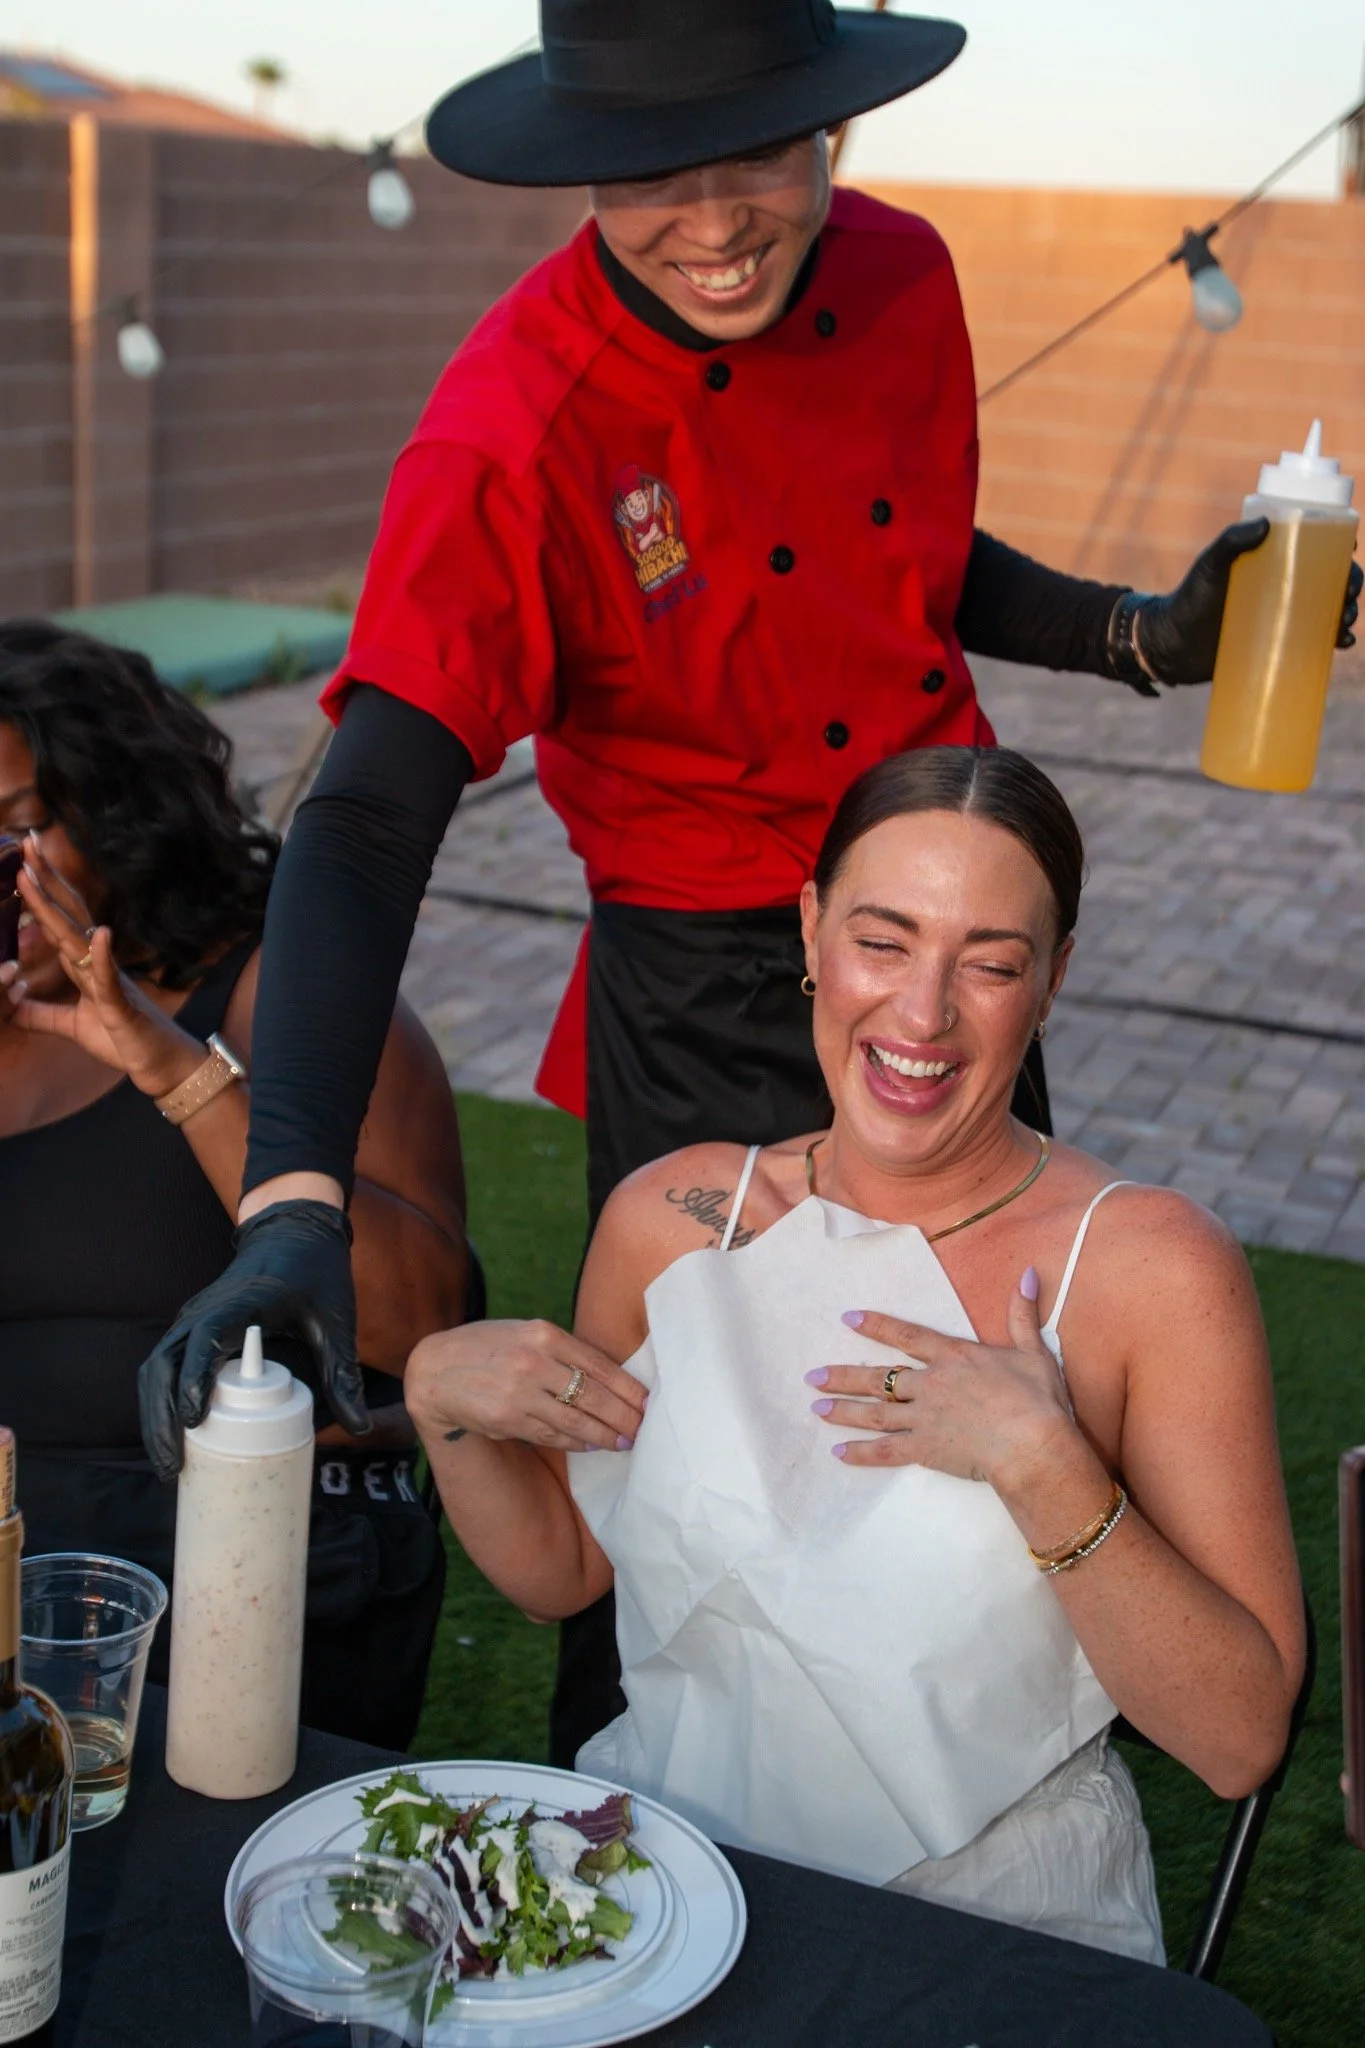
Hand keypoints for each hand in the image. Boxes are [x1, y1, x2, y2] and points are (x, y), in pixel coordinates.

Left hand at [8, 834, 206, 1095]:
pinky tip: (99, 934)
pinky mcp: (121, 1006)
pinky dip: (102, 956)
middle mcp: (98, 965)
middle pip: (68, 914)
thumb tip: (8, 1004)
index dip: (41, 891)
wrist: (164, 1065)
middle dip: (46, 879)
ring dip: (55, 907)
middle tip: (27, 841)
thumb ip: (40, 1014)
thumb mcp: (72, 1027)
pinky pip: (109, 978)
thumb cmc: (125, 1041)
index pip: (59, 921)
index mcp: (86, 966)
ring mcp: (111, 981)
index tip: (24, 860)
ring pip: (77, 937)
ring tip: (35, 875)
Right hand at [139, 1199, 366, 1477]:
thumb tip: (361, 1427)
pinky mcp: (193, 1330)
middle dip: (160, 1418)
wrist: (294, 1230)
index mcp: (238, 1304)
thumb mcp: (334, 1318)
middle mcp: (203, 1312)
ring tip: (169, 1463)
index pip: (204, 1341)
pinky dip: (161, 1402)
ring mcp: (193, 1320)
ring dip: (155, 1415)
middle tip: (173, 1466)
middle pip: (162, 1366)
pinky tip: (175, 1438)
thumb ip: (343, 1371)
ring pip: (156, 1370)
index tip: (193, 1420)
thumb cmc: (315, 1271)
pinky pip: (165, 1367)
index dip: (194, 1379)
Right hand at [406, 1319, 646, 1453]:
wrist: (436, 1369)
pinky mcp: (506, 1419)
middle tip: (644, 1429)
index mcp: (544, 1334)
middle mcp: (534, 1362)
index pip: (599, 1365)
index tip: (648, 1402)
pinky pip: (552, 1435)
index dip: (628, 1388)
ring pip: (576, 1421)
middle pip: (593, 1396)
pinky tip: (593, 1444)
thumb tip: (612, 1379)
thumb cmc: (489, 1348)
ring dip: (606, 1435)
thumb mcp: (525, 1335)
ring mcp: (519, 1392)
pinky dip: (576, 1442)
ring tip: (625, 1442)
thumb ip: (563, 1351)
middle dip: (624, 1416)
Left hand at [806, 1268, 1073, 1482]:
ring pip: (874, 1412)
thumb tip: (1025, 1273)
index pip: (907, 1336)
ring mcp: (924, 1418)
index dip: (876, 1326)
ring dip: (843, 1410)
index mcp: (953, 1357)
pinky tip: (839, 1452)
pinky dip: (862, 1453)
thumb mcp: (1032, 1350)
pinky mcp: (925, 1450)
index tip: (848, 1319)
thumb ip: (1022, 1314)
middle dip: (842, 1376)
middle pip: (878, 1378)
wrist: (1032, 1444)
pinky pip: (886, 1451)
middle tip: (812, 1377)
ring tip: (816, 1408)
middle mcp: (931, 1384)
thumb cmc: (1036, 1399)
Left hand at [1114, 523, 1362, 689]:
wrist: (1171, 647)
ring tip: (1345, 622)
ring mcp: (1283, 615)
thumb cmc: (1188, 600)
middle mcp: (1283, 585)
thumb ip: (1230, 542)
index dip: (1338, 545)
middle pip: (1331, 578)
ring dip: (1347, 613)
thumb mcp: (1209, 566)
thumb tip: (1265, 524)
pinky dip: (1334, 640)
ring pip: (1329, 609)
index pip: (1316, 546)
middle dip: (1350, 584)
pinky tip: (1343, 643)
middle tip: (1349, 596)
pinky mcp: (1279, 643)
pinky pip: (1315, 640)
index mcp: (1273, 559)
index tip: (1349, 549)